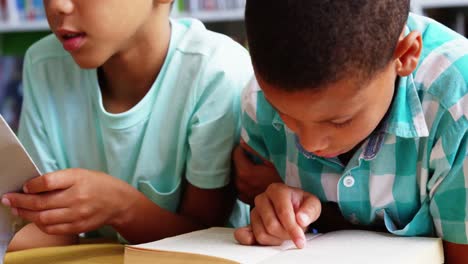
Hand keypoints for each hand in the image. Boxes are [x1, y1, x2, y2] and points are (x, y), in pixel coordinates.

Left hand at [1, 168, 134, 234]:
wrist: (119, 201)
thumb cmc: (98, 184)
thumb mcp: (80, 173)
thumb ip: (59, 179)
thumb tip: (32, 187)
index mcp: (77, 179)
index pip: (47, 182)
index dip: (31, 185)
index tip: (24, 186)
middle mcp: (77, 197)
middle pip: (41, 202)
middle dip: (20, 201)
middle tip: (8, 199)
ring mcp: (77, 214)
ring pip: (43, 217)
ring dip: (26, 214)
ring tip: (18, 209)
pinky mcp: (78, 226)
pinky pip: (52, 228)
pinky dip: (40, 224)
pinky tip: (35, 219)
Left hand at [233, 141, 281, 204]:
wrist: (288, 201)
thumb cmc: (284, 179)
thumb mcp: (272, 161)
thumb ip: (255, 150)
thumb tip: (243, 141)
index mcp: (245, 173)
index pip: (236, 153)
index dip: (243, 148)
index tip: (252, 147)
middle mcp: (240, 184)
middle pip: (235, 164)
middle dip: (242, 158)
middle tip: (255, 155)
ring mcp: (241, 193)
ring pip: (237, 174)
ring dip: (244, 168)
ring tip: (257, 166)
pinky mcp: (245, 199)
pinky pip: (241, 184)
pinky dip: (246, 178)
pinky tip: (257, 177)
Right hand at [234, 183, 320, 248]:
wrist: (293, 207)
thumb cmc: (301, 204)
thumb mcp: (313, 204)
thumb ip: (310, 210)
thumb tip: (301, 219)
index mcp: (277, 190)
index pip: (283, 212)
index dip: (292, 228)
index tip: (300, 240)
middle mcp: (262, 198)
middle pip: (271, 225)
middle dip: (286, 234)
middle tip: (295, 232)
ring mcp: (254, 211)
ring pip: (262, 234)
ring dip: (277, 239)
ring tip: (285, 232)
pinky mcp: (250, 223)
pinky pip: (247, 236)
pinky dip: (255, 241)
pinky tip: (267, 240)